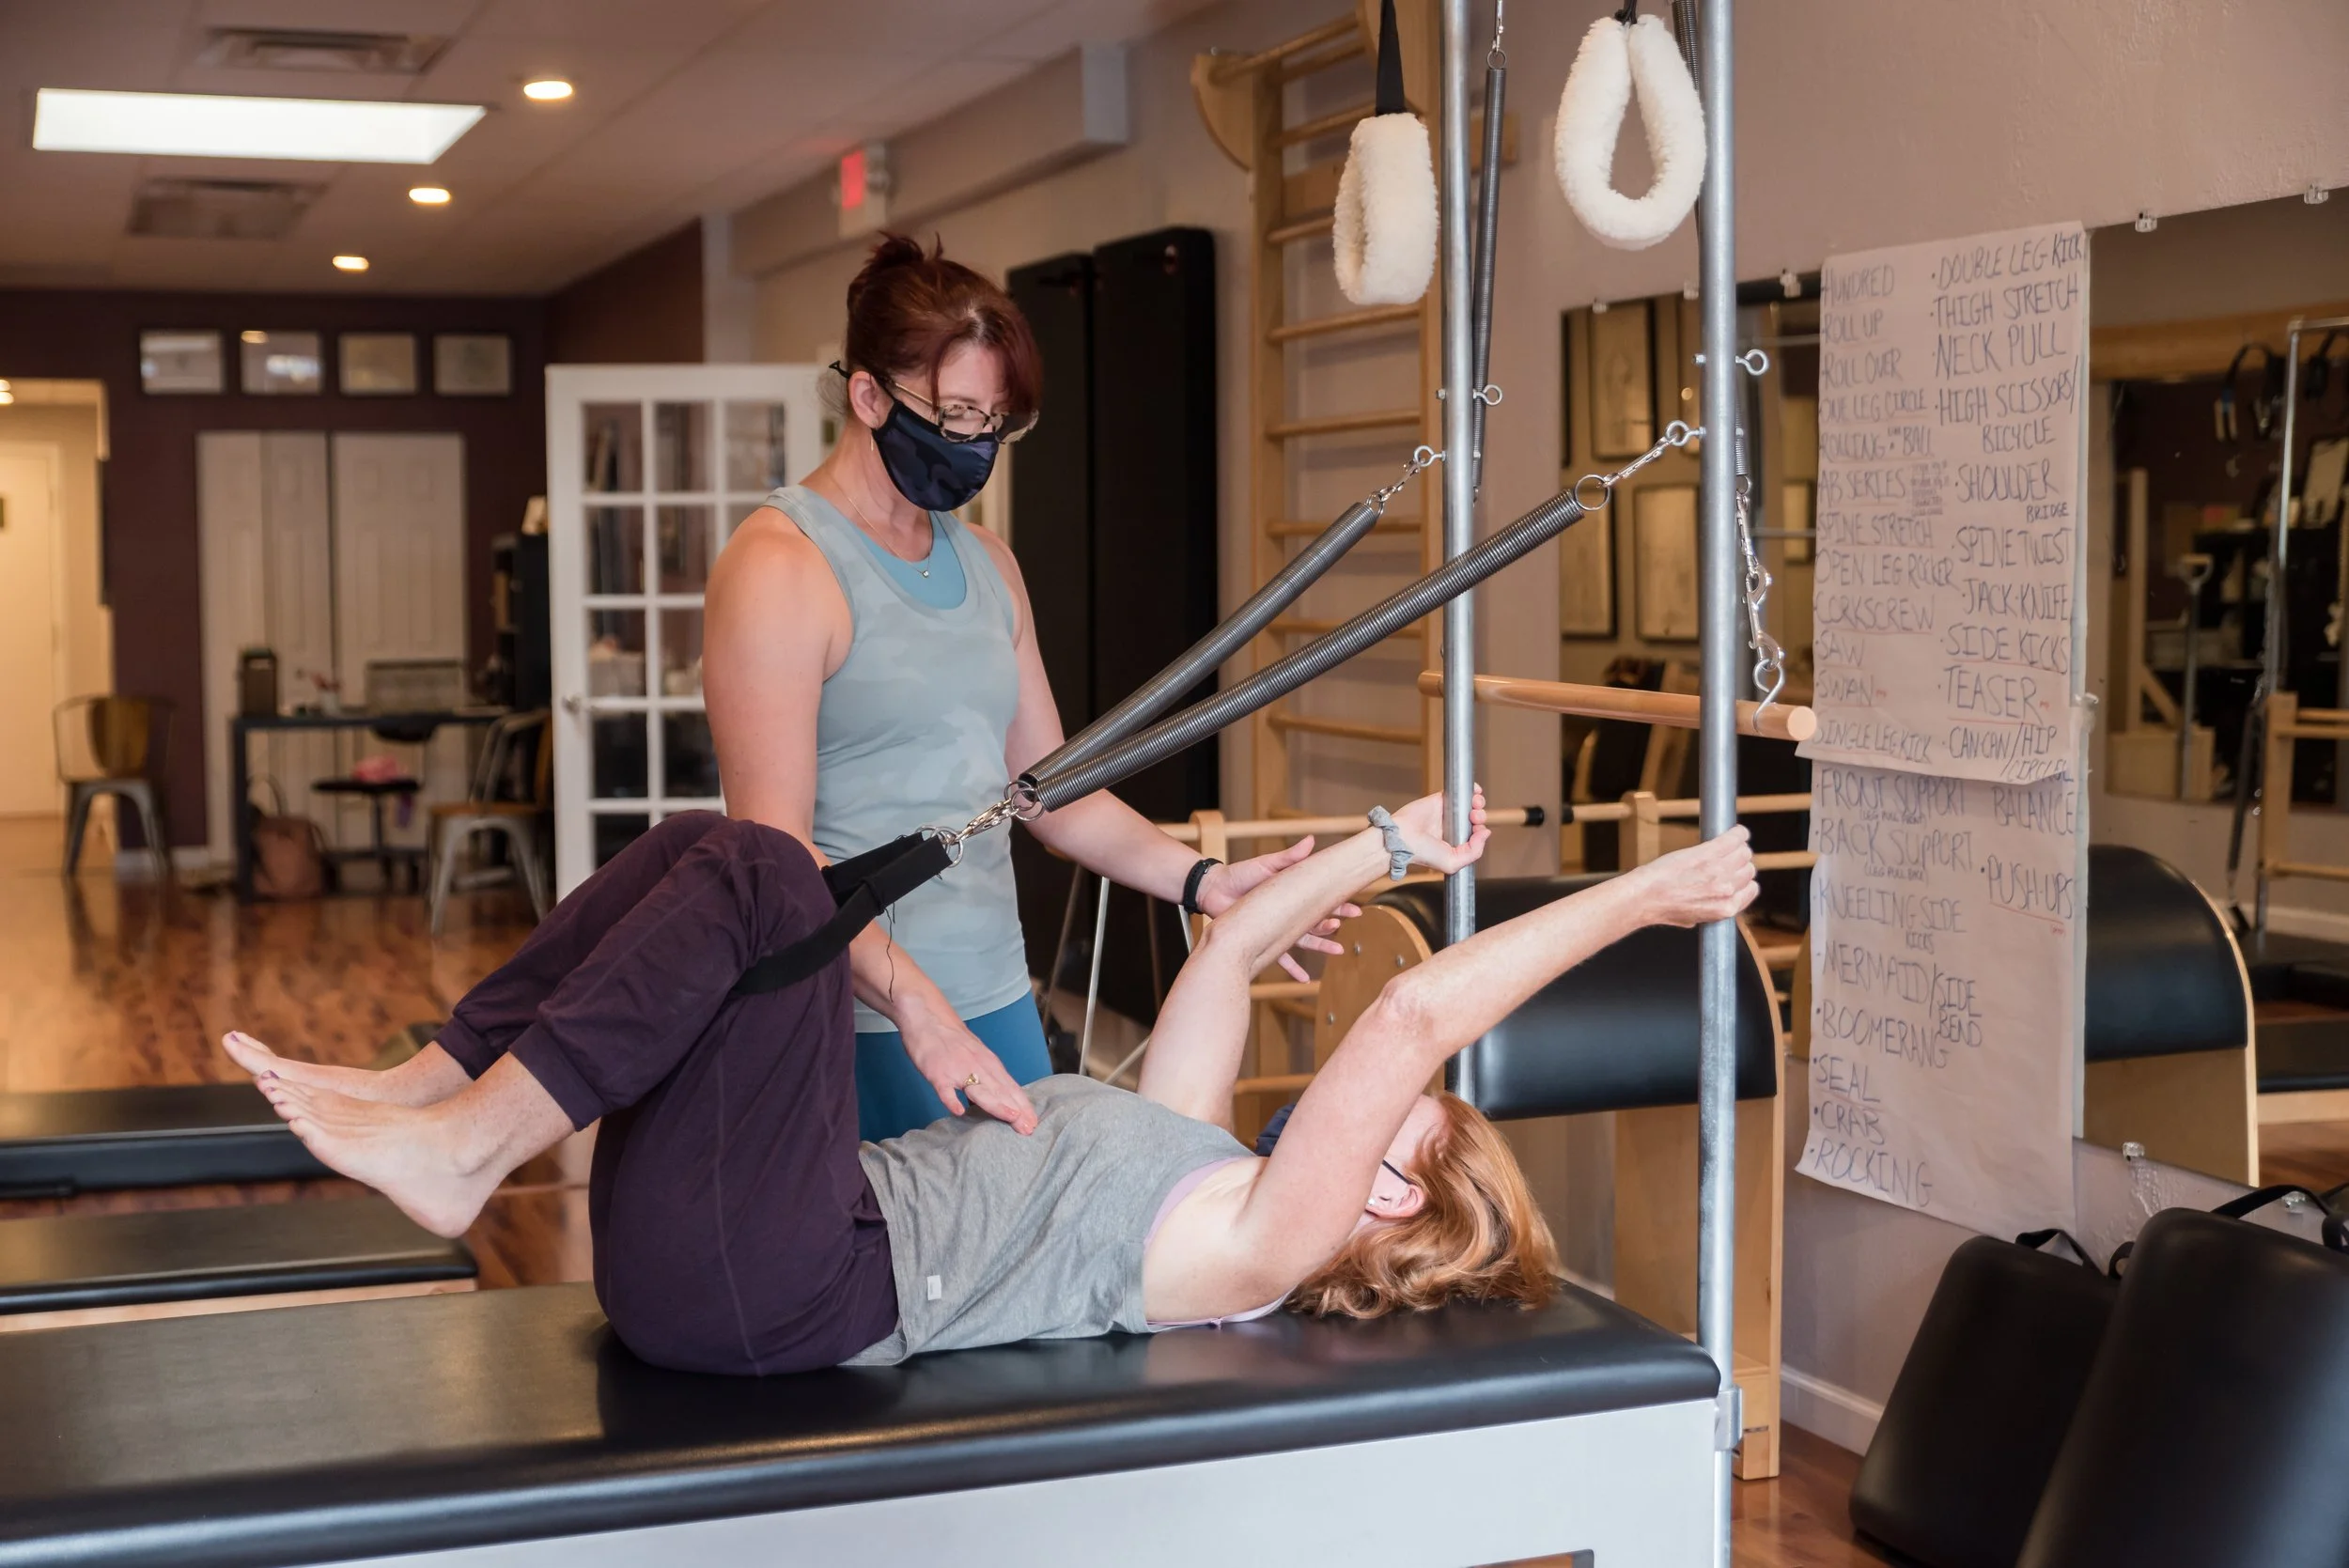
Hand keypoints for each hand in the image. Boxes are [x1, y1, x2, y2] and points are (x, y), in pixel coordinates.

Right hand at [900, 1009, 1038, 1134]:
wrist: (927, 1017)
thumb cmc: (952, 1038)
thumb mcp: (977, 1053)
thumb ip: (988, 1073)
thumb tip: (1001, 1096)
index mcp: (988, 1063)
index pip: (1010, 1087)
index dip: (1023, 1105)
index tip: (1033, 1122)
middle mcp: (978, 1066)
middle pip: (1000, 1091)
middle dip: (1017, 1110)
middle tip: (1029, 1128)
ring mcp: (957, 1070)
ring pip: (979, 1090)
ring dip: (996, 1104)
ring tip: (1011, 1118)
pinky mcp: (937, 1073)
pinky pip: (945, 1089)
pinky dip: (951, 1100)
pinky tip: (958, 1112)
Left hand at [1196, 840, 1361, 982]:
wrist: (1215, 889)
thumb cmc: (1241, 874)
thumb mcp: (1268, 864)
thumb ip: (1290, 856)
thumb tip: (1311, 841)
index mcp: (1293, 893)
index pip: (1321, 899)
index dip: (1339, 904)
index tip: (1355, 907)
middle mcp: (1289, 912)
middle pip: (1317, 920)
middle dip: (1334, 923)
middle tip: (1348, 923)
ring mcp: (1278, 927)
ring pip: (1305, 940)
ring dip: (1321, 945)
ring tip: (1338, 951)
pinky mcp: (1265, 940)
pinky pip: (1281, 957)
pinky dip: (1293, 968)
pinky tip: (1305, 979)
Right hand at [1386, 784, 1490, 874]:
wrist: (1403, 838)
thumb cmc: (1422, 853)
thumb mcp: (1452, 863)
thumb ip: (1474, 852)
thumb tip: (1486, 833)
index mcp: (1456, 843)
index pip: (1476, 834)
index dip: (1481, 830)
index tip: (1477, 830)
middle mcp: (1453, 828)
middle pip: (1476, 818)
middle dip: (1480, 816)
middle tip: (1473, 817)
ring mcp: (1448, 813)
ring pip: (1471, 804)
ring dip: (1478, 802)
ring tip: (1474, 805)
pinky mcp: (1441, 799)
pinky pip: (1460, 792)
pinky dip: (1471, 789)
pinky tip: (1475, 791)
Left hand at [1628, 827, 1758, 926]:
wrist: (1645, 897)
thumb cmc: (1662, 907)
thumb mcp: (1694, 917)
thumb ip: (1711, 908)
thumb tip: (1715, 900)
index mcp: (1726, 909)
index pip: (1751, 889)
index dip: (1742, 880)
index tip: (1735, 874)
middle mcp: (1727, 891)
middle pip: (1748, 869)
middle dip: (1739, 863)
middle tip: (1726, 858)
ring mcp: (1720, 871)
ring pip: (1743, 853)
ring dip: (1738, 847)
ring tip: (1728, 844)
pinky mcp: (1709, 853)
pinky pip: (1734, 839)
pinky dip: (1737, 833)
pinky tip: (1736, 831)